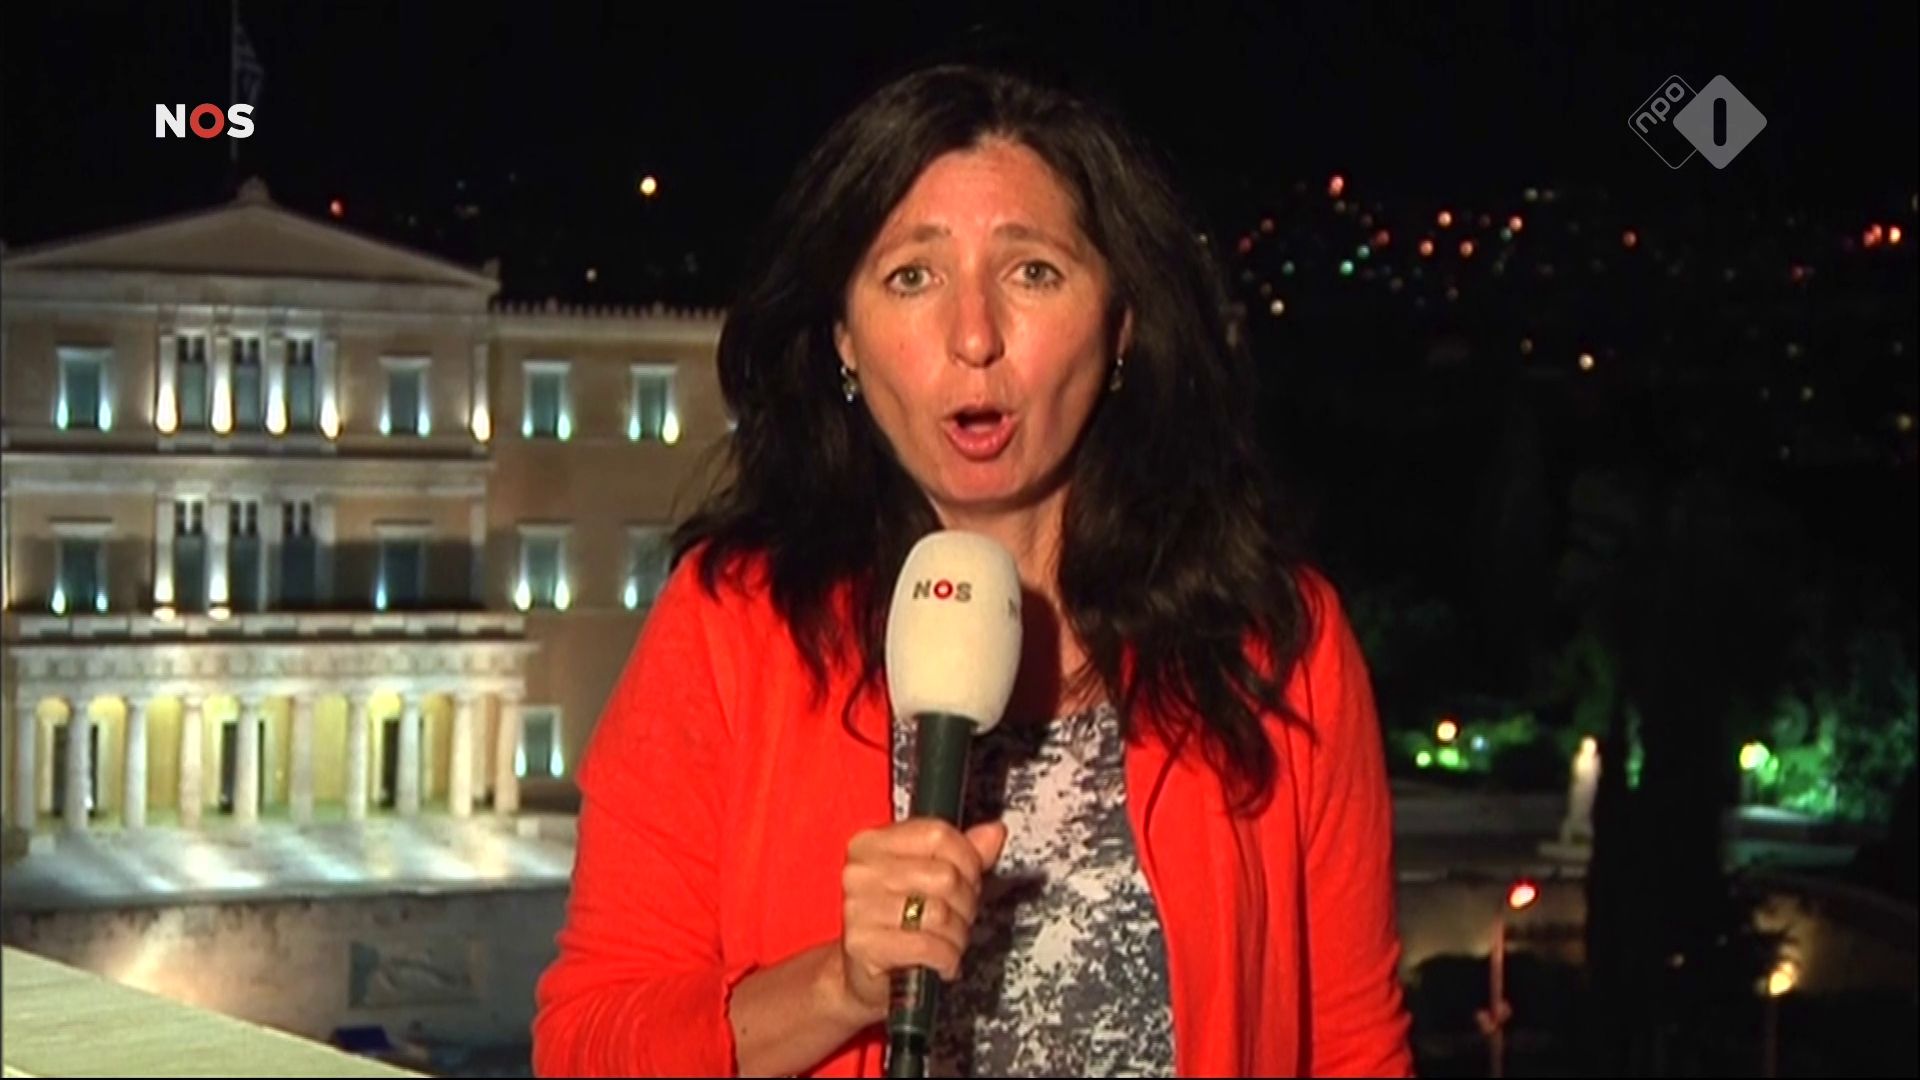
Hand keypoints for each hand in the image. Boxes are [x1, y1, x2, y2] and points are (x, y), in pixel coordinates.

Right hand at [834, 818, 1007, 1023]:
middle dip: (966, 903)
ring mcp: (858, 907)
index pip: (937, 835)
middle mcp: (860, 871)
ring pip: (940, 913)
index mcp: (872, 844)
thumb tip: (993, 833)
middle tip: (961, 917)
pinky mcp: (863, 944)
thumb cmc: (896, 923)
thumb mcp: (928, 881)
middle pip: (944, 876)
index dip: (968, 859)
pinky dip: (947, 958)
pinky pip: (927, 946)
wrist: (861, 973)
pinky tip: (944, 961)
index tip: (971, 879)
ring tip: (951, 941)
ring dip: (958, 935)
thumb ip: (962, 854)